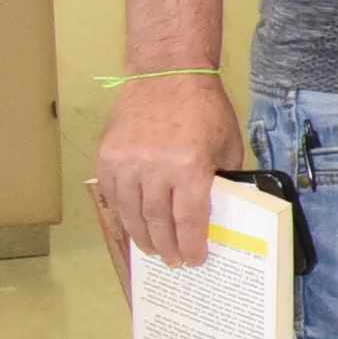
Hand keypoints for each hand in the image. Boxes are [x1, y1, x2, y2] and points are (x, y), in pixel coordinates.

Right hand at [90, 72, 244, 281]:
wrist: (166, 76)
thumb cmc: (204, 110)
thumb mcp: (228, 145)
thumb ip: (223, 179)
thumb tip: (218, 211)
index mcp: (190, 166)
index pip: (190, 218)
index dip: (192, 244)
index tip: (195, 260)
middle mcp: (155, 168)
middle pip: (158, 221)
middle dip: (168, 246)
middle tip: (174, 261)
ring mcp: (127, 163)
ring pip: (131, 213)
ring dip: (142, 236)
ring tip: (153, 250)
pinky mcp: (107, 157)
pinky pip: (112, 195)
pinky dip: (122, 214)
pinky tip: (132, 225)